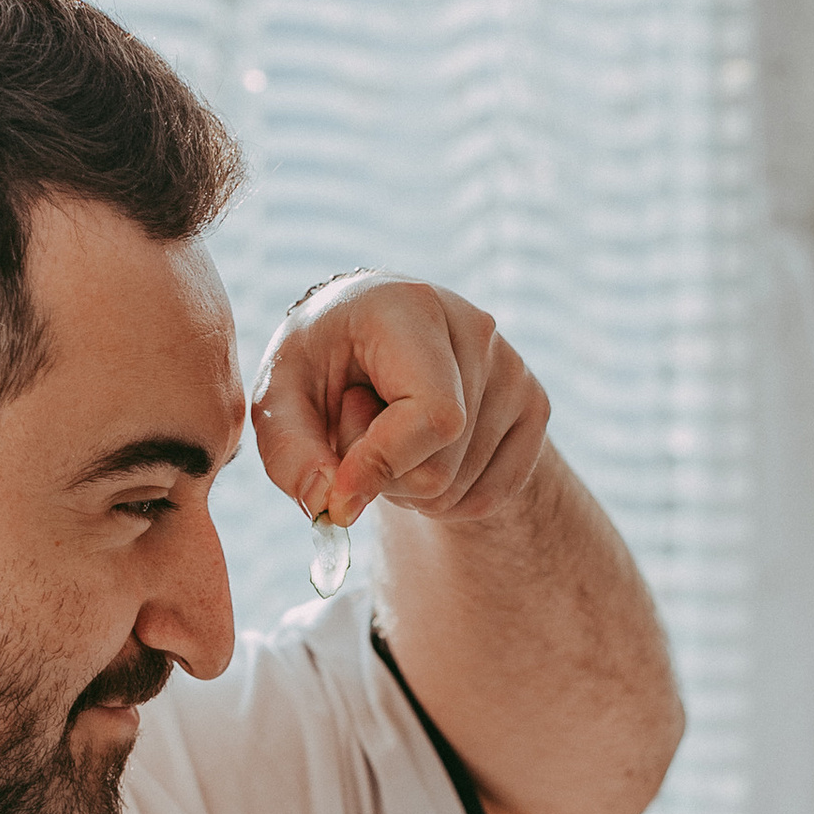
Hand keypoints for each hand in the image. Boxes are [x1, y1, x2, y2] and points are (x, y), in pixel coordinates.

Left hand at [251, 272, 551, 539]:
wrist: (370, 340)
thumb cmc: (319, 364)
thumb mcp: (279, 397)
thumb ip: (290, 452)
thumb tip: (333, 507)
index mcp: (410, 305)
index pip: (431, 415)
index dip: (384, 465)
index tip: (340, 495)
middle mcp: (476, 330)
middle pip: (439, 468)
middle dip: (383, 478)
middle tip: (356, 436)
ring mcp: (514, 369)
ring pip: (459, 490)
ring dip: (409, 490)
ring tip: (390, 437)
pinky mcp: (534, 405)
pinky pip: (490, 498)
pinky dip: (445, 499)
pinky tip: (423, 453)